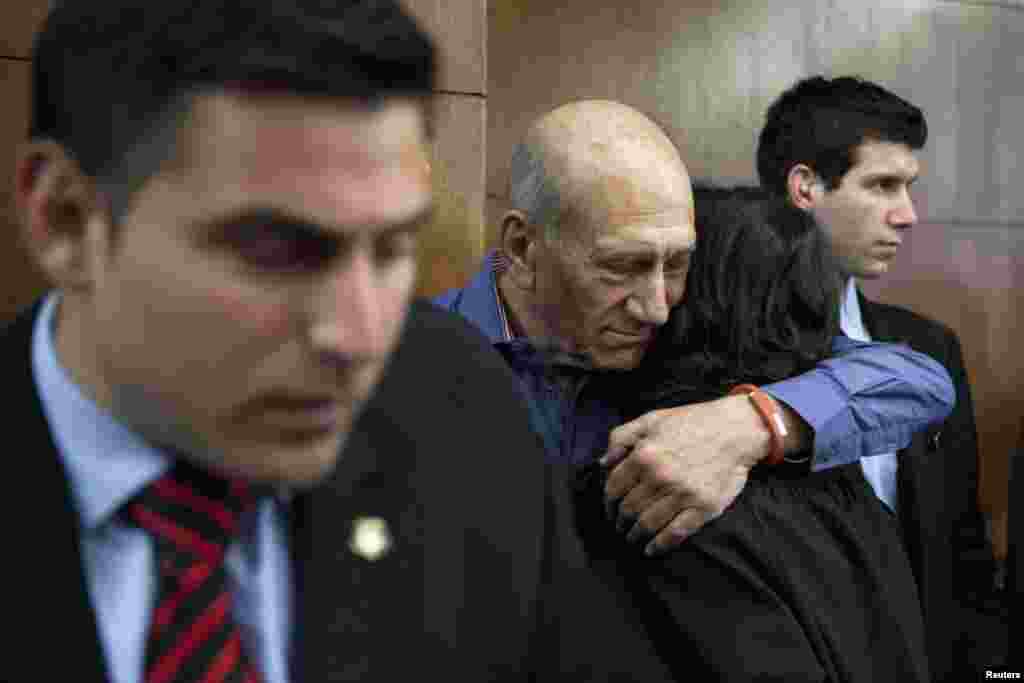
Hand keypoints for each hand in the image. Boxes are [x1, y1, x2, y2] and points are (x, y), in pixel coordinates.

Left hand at [600, 395, 768, 555]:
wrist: (735, 429)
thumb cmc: (691, 421)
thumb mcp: (651, 419)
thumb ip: (621, 437)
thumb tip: (602, 463)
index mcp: (643, 455)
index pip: (613, 489)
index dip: (607, 503)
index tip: (609, 509)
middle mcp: (660, 477)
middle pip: (628, 510)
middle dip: (619, 521)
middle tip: (619, 526)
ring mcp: (682, 494)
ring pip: (647, 525)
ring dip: (634, 536)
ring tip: (632, 538)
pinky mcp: (704, 507)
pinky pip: (675, 533)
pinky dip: (659, 546)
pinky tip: (651, 550)